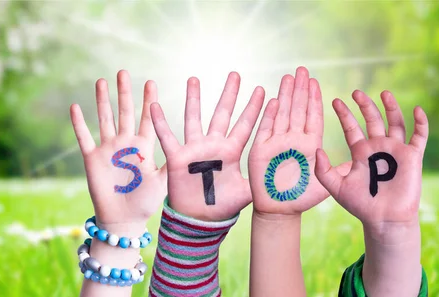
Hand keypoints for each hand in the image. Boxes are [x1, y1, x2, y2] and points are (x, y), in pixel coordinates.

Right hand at [69, 70, 166, 225]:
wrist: (123, 219)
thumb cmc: (146, 202)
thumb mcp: (163, 181)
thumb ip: (172, 165)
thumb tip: (191, 152)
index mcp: (144, 147)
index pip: (147, 118)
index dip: (148, 100)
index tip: (150, 81)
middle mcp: (125, 144)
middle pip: (125, 112)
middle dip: (124, 92)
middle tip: (123, 72)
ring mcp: (108, 150)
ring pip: (105, 119)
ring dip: (102, 100)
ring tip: (101, 80)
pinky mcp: (92, 159)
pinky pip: (84, 137)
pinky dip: (79, 123)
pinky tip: (75, 106)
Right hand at [150, 72, 264, 220]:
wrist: (199, 221)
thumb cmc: (223, 206)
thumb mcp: (247, 192)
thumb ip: (261, 180)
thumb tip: (284, 174)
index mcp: (232, 152)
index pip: (245, 125)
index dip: (254, 109)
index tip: (263, 90)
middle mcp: (214, 146)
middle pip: (222, 114)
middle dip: (229, 94)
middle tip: (235, 74)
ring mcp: (195, 150)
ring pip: (194, 118)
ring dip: (193, 99)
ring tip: (194, 78)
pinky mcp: (177, 158)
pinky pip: (167, 137)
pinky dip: (160, 122)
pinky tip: (154, 104)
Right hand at [248, 67, 350, 215]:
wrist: (279, 211)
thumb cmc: (301, 198)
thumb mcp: (326, 184)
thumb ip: (339, 170)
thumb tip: (359, 158)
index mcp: (309, 144)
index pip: (312, 116)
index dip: (314, 98)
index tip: (315, 81)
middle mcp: (293, 140)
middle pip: (297, 110)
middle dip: (300, 89)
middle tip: (302, 69)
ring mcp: (276, 143)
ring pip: (282, 114)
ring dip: (285, 95)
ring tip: (288, 77)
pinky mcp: (261, 150)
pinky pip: (265, 129)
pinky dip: (269, 115)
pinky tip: (274, 99)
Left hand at [315, 90, 428, 234]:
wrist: (384, 220)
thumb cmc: (361, 205)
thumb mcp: (336, 187)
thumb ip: (323, 170)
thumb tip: (317, 149)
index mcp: (360, 152)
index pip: (351, 128)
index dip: (344, 115)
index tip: (336, 101)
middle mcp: (378, 148)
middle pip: (372, 120)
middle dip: (365, 105)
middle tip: (356, 92)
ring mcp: (396, 150)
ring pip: (395, 122)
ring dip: (391, 107)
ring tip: (384, 92)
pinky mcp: (412, 156)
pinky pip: (419, 136)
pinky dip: (420, 123)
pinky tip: (416, 110)